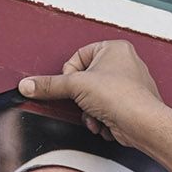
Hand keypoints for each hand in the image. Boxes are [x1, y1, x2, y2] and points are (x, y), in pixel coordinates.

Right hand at [17, 41, 171, 171]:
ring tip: (97, 114)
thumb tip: (29, 85)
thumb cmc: (122, 97)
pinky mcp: (128, 105)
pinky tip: (106, 122)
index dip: (71, 75)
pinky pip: (105, 110)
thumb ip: (49, 85)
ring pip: (93, 98)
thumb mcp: (76, 86)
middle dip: (81, 99)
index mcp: (114, 48)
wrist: (142, 124)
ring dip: (90, 112)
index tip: (73, 86)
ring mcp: (128, 85)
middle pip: (85, 81)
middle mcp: (124, 63)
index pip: (78, 57)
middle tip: (85, 102)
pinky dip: (101, 119)